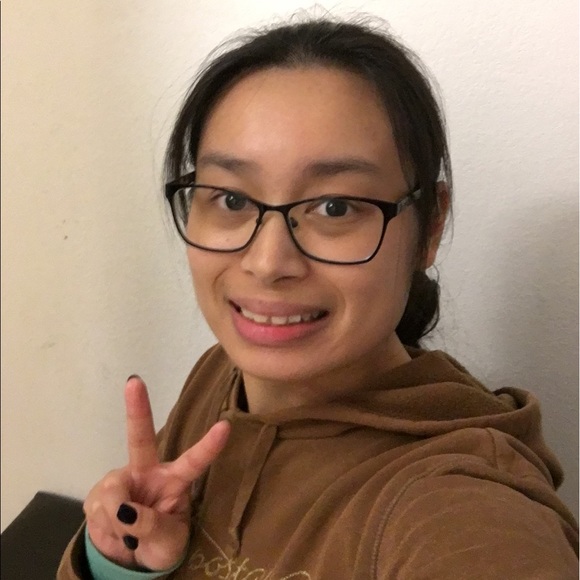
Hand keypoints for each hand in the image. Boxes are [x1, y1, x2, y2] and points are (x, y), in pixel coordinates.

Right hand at [83, 376, 229, 570]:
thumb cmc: (161, 543)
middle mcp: (147, 472)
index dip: (209, 446)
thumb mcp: (168, 544)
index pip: (194, 462)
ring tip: (129, 536)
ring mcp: (120, 481)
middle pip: (140, 438)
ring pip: (114, 494)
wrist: (130, 559)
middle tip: (134, 382)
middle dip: (136, 408)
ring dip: (120, 523)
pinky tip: (114, 532)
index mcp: (174, 480)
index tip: (225, 426)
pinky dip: (106, 530)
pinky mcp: (97, 495)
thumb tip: (126, 511)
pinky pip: (98, 511)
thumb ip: (152, 527)